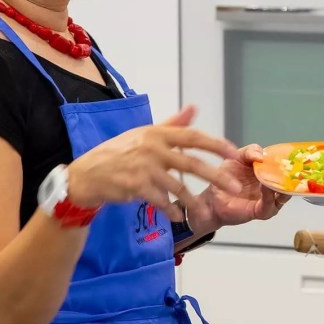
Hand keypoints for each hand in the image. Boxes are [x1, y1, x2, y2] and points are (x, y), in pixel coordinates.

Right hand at [66, 106, 241, 222]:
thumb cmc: (119, 152)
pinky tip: (176, 215)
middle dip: (216, 176)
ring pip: (178, 187)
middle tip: (235, 187)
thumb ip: (172, 124)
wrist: (88, 173)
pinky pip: (161, 200)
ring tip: (203, 211)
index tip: (234, 152)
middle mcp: (153, 148)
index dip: (216, 144)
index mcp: (157, 133)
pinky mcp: (136, 186)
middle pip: (192, 163)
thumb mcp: (144, 133)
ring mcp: (145, 168)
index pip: (193, 136)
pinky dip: (170, 209)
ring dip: (193, 201)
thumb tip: (193, 108)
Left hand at [192, 144, 290, 231]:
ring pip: (283, 194)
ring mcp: (270, 200)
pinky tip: (266, 186)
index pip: (287, 167)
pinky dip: (269, 196)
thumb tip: (261, 156)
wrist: (214, 198)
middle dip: (291, 174)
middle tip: (290, 165)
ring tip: (277, 175)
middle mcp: (274, 187)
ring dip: (281, 185)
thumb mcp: (238, 158)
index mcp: (271, 173)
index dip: (290, 161)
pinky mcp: (262, 212)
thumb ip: (250, 151)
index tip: (291, 154)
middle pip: (290, 182)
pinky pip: (270, 204)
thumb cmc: (227, 178)